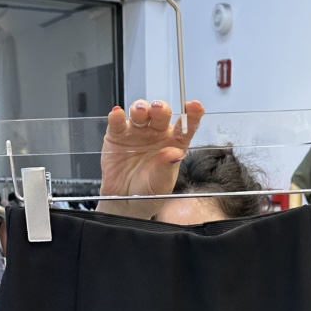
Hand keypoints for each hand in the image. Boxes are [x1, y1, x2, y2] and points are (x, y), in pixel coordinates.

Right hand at [97, 99, 204, 219]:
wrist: (125, 203)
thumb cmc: (148, 194)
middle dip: (161, 109)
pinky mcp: (117, 135)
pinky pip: (117, 123)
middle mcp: (156, 134)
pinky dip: (116, 116)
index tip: (195, 106)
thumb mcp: (161, 184)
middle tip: (159, 110)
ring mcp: (136, 132)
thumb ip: (167, 168)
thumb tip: (174, 153)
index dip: (192, 115)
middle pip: (160, 115)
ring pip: (140, 113)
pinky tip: (117, 114)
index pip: (186, 127)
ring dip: (140, 108)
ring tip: (140, 112)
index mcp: (173, 144)